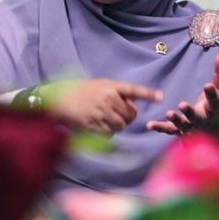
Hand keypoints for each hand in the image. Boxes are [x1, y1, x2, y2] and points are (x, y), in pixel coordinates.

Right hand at [42, 79, 162, 134]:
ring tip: (106, 120)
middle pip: (130, 115)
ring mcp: (100, 112)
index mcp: (110, 86)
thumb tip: (131, 107)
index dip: (148, 94)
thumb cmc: (79, 91)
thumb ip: (115, 94)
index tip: (161, 97)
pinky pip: (109, 134)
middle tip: (118, 115)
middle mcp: (107, 98)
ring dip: (117, 126)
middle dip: (127, 117)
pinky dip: (108, 133)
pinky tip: (99, 126)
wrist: (57, 99)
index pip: (133, 89)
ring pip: (121, 126)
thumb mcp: (98, 85)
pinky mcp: (93, 124)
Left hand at [146, 49, 218, 143]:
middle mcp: (203, 120)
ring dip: (175, 120)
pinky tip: (150, 124)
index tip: (207, 85)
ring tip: (169, 113)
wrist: (214, 131)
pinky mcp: (179, 131)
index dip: (211, 93)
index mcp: (213, 109)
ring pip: (183, 125)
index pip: (214, 101)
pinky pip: (169, 130)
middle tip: (182, 105)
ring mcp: (191, 127)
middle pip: (196, 117)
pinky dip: (160, 128)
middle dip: (190, 112)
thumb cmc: (216, 106)